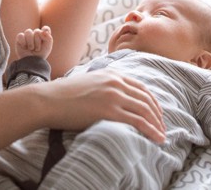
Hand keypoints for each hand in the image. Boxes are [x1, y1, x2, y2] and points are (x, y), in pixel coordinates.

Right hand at [15, 26, 52, 59]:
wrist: (31, 62)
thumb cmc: (40, 54)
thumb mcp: (48, 47)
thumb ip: (48, 37)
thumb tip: (42, 31)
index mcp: (43, 35)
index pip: (45, 28)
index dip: (45, 31)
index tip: (44, 37)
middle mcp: (35, 34)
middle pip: (37, 31)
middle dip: (37, 41)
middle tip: (37, 49)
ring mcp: (27, 36)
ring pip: (28, 31)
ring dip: (30, 42)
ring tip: (31, 48)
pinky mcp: (20, 39)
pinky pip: (20, 35)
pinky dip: (23, 42)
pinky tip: (24, 47)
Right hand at [35, 70, 166, 143]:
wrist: (48, 100)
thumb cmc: (63, 95)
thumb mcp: (88, 82)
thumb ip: (103, 86)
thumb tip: (110, 98)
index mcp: (112, 74)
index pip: (140, 87)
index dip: (152, 101)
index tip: (156, 112)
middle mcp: (116, 82)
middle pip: (146, 98)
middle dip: (157, 114)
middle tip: (162, 126)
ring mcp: (114, 95)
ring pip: (145, 110)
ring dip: (157, 124)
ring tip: (162, 135)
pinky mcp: (109, 111)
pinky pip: (138, 121)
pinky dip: (151, 130)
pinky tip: (157, 138)